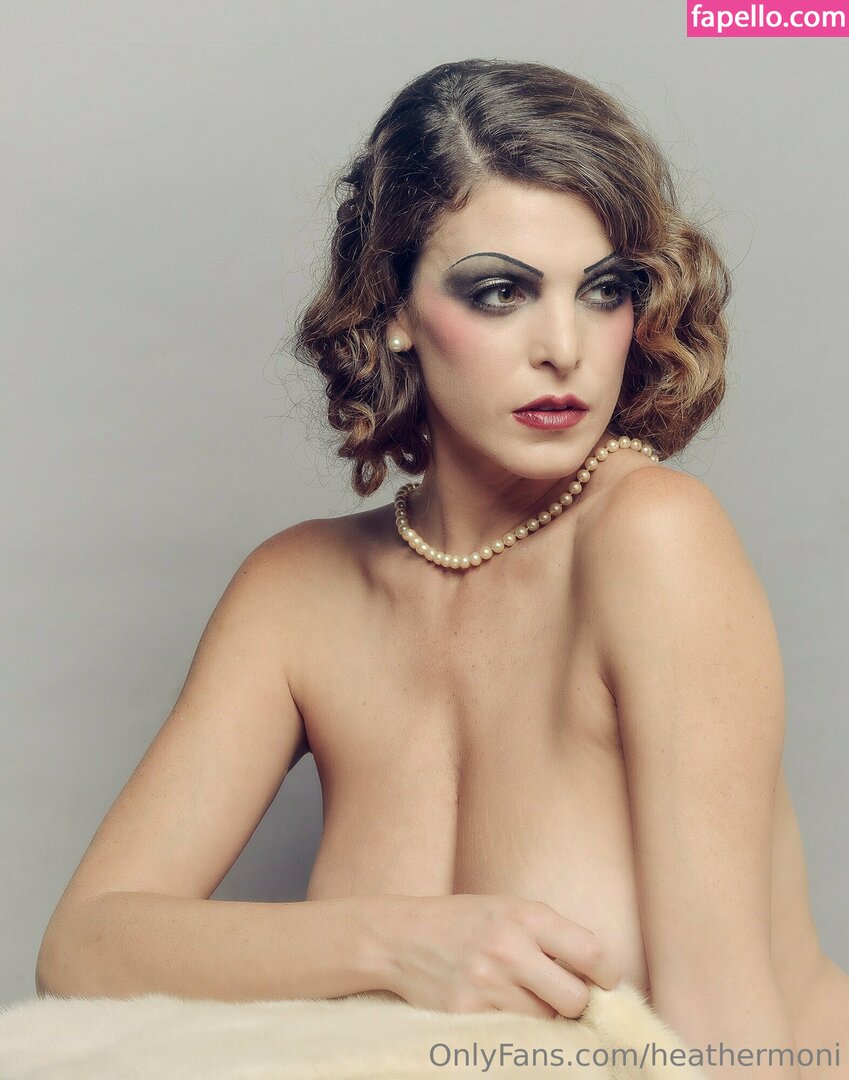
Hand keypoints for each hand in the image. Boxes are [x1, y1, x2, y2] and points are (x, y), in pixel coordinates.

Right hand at [379, 893, 621, 1018]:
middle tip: (563, 997)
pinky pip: (512, 1032)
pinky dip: (513, 1026)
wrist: (401, 937)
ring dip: (542, 1016)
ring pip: (545, 1022)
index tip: (603, 982)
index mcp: (524, 916)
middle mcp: (508, 947)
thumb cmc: (463, 922)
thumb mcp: (508, 910)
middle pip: (575, 1000)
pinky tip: (498, 1006)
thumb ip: (549, 935)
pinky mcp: (467, 1013)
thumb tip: (596, 975)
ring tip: (522, 997)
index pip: (591, 952)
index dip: (607, 975)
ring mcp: (486, 983)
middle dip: (575, 1004)